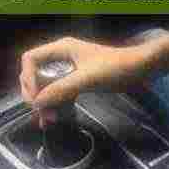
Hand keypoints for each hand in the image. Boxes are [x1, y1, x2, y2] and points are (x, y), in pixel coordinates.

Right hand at [20, 37, 153, 125]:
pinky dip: (58, 103)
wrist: (140, 67)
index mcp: (62, 48)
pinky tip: (58, 118)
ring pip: (48, 85)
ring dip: (47, 102)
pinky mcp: (80, 79)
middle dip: (36, 94)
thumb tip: (37, 102)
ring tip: (50, 121)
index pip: (30, 59)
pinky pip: (61, 91)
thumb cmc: (116, 67)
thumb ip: (61, 89)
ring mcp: (71, 68)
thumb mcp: (87, 78)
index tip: (36, 97)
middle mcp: (63, 56)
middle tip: (43, 113)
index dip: (28, 78)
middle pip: (36, 74)